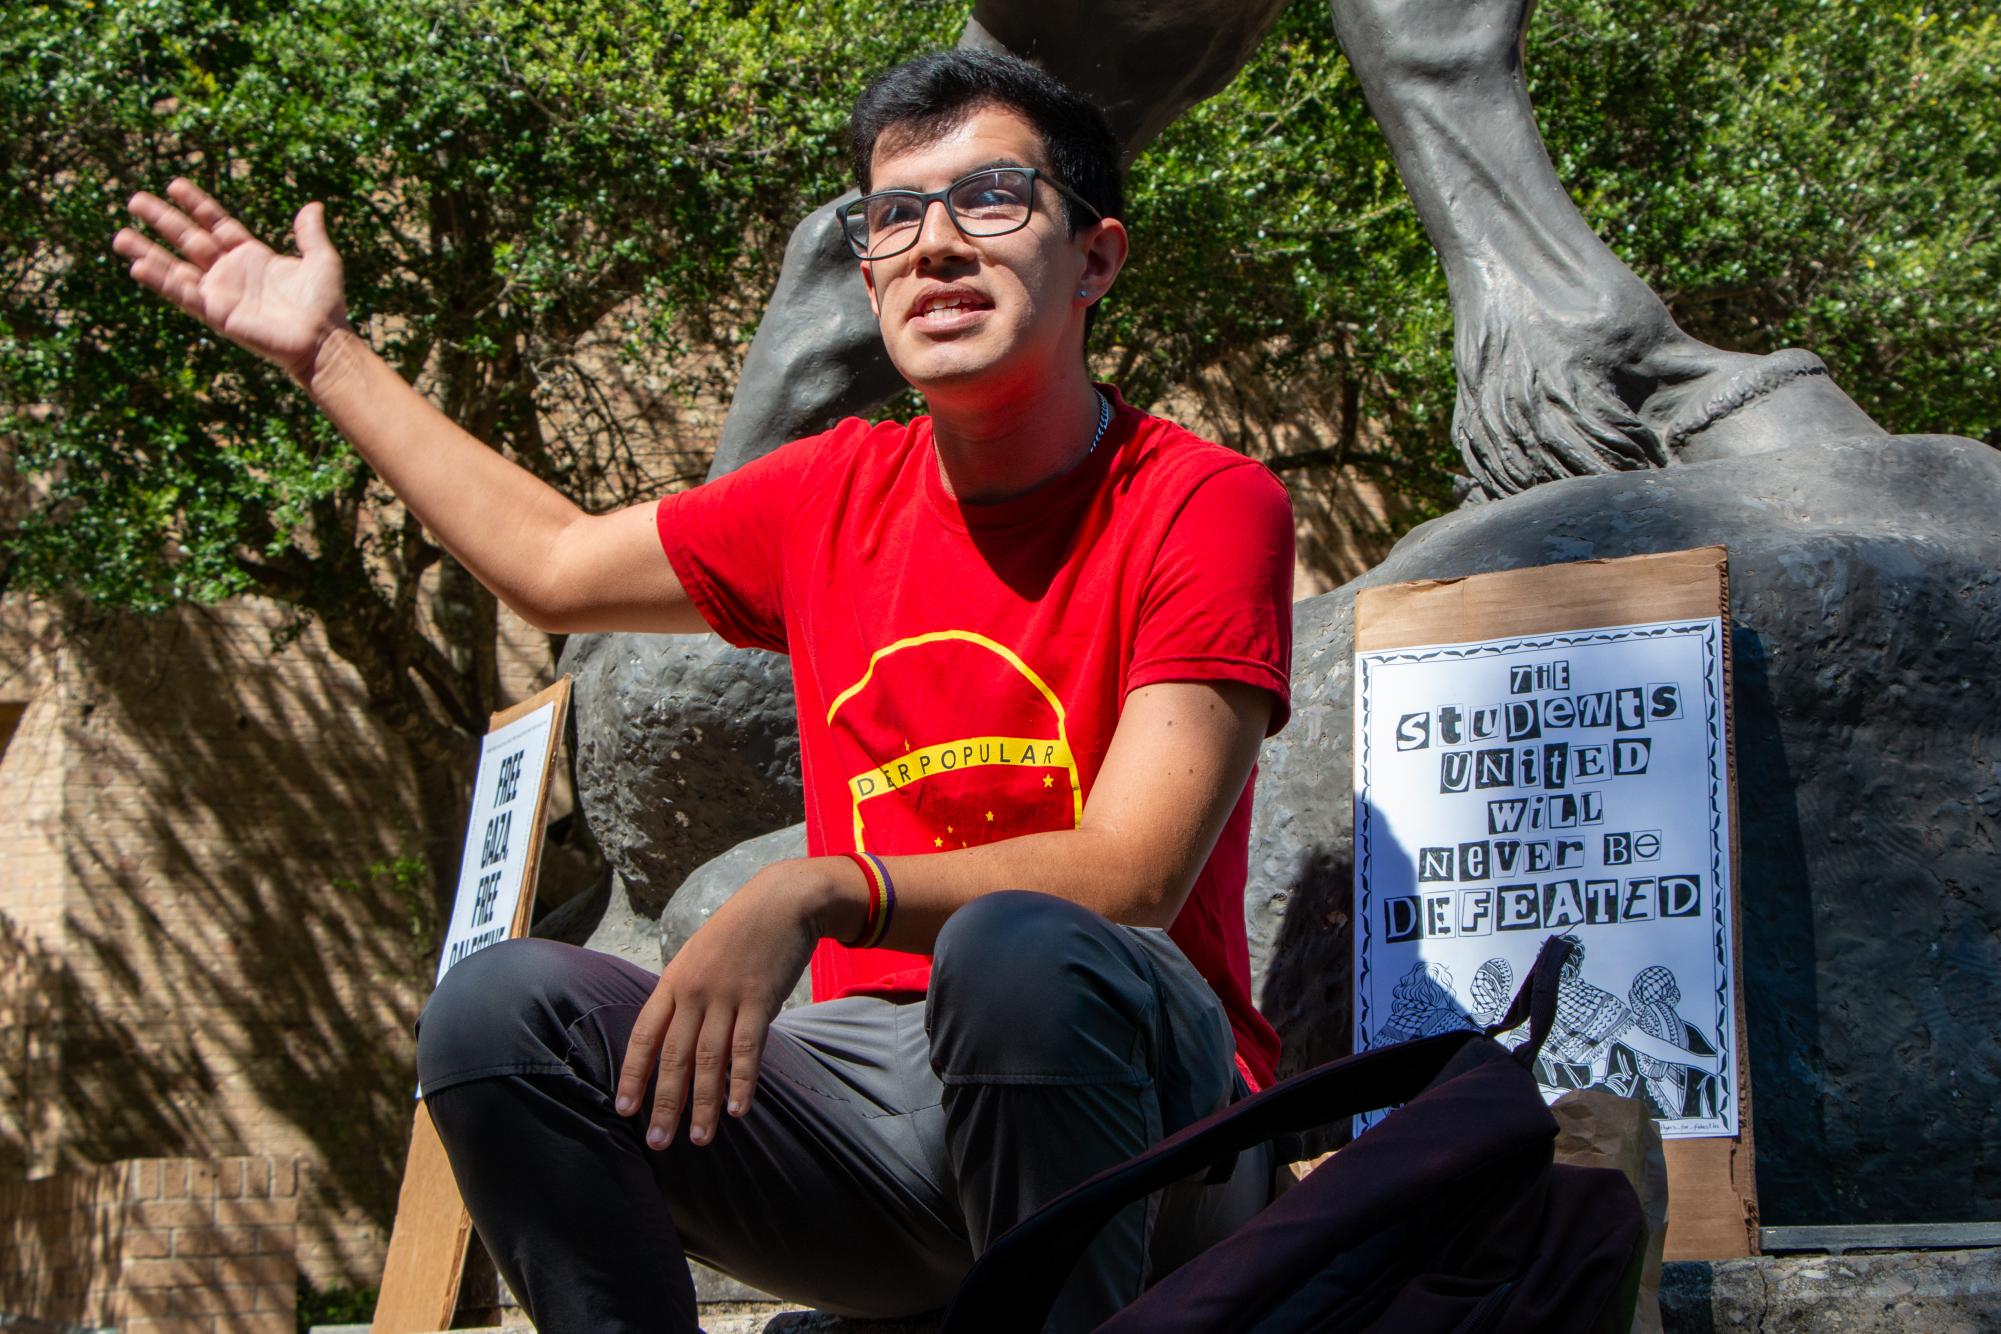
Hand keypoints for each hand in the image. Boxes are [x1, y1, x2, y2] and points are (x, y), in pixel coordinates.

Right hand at [113, 178, 351, 384]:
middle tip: (134, 200)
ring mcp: (220, 293)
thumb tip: (312, 206)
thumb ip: (310, 234)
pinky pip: (183, 295)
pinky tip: (138, 268)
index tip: (174, 184)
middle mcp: (230, 272)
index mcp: (251, 256)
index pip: (216, 223)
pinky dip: (161, 282)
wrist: (322, 339)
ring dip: (148, 253)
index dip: (196, 204)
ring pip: (176, 267)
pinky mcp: (216, 313)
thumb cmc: (325, 304)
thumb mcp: (321, 260)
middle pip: (188, 239)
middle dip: (162, 220)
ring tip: (120, 237)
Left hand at [615, 859, 850, 1148]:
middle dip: (664, 1103)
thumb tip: (672, 1035)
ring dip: (703, 1103)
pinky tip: (738, 1110)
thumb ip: (684, 992)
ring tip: (699, 1138)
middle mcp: (694, 991)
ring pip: (708, 1059)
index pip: (645, 1035)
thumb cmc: (740, 931)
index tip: (625, 1110)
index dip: (633, 1074)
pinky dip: (742, 1081)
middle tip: (657, 1142)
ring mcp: (726, 995)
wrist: (782, 900)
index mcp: (673, 981)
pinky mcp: (760, 999)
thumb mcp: (699, 955)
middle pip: (673, 1056)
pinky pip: (747, 1048)